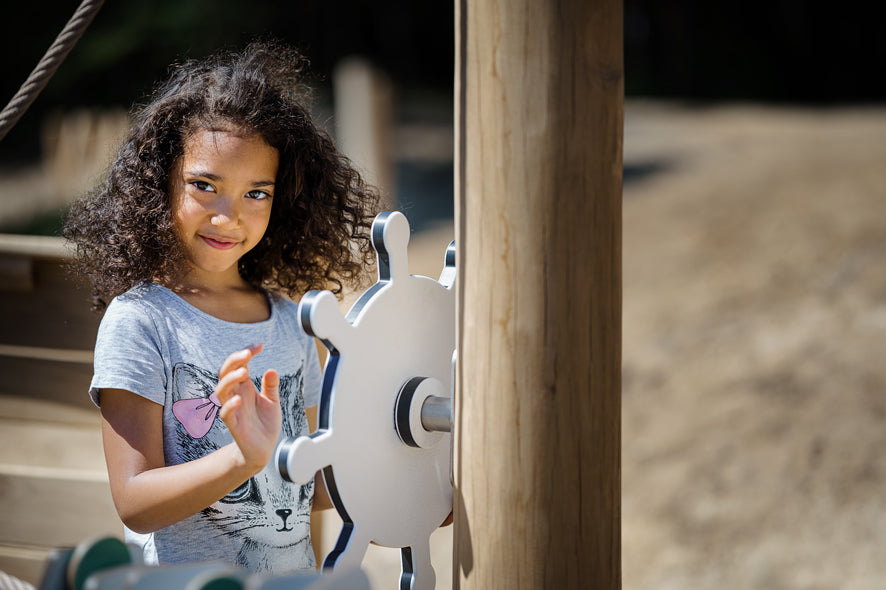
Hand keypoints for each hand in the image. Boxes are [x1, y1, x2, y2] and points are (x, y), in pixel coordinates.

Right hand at [215, 343, 281, 473]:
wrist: (263, 449)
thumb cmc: (264, 424)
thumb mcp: (272, 402)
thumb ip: (270, 386)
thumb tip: (271, 370)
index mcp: (244, 387)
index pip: (239, 365)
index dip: (246, 353)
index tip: (259, 345)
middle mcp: (236, 395)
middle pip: (226, 373)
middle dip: (234, 360)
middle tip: (248, 353)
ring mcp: (233, 409)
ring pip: (221, 390)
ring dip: (231, 379)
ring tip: (245, 372)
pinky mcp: (233, 425)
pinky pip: (226, 414)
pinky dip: (230, 405)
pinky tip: (239, 399)